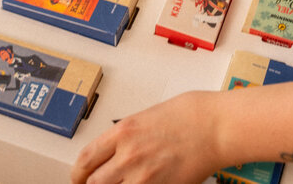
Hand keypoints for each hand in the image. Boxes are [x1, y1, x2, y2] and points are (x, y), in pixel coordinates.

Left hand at [71, 91, 220, 183]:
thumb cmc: (189, 114)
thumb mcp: (148, 116)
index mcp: (123, 132)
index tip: (78, 177)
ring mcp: (143, 177)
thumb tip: (115, 151)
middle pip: (94, 183)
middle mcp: (128, 155)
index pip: (86, 159)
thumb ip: (128, 135)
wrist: (215, 126)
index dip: (77, 173)